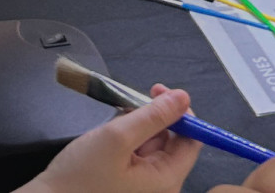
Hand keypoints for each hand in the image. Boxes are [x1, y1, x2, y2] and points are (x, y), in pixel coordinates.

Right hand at [16, 86, 200, 192]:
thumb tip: (183, 96)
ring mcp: (144, 184)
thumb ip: (152, 116)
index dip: (181, 112)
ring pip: (155, 143)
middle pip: (174, 141)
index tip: (158, 91)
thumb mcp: (117, 138)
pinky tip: (115, 125)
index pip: (192, 142)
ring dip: (142, 122)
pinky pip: (140, 151)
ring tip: (121, 110)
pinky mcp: (128, 181)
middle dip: (158, 114)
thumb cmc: (82, 174)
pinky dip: (131, 133)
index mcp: (166, 180)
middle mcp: (161, 185)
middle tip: (136, 95)